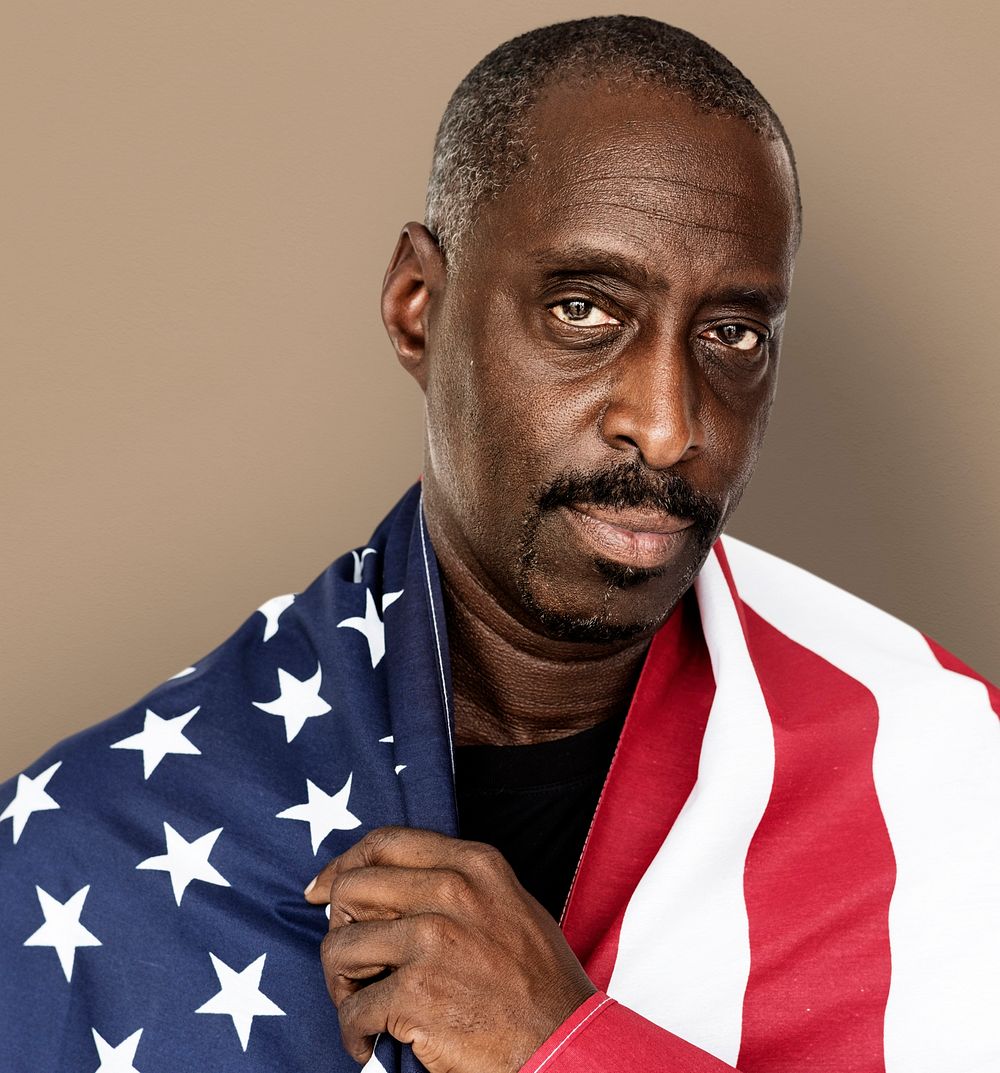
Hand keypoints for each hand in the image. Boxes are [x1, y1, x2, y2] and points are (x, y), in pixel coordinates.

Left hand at [304, 825, 596, 1072]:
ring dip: (339, 984)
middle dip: (338, 928)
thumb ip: (455, 883)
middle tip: (350, 964)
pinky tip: (367, 1042)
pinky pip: (353, 1009)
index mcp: (473, 864)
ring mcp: (432, 941)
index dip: (343, 866)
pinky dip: (352, 1032)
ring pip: (340, 948)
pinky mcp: (416, 994)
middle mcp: (451, 892)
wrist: (565, 1042)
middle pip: (352, 890)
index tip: (322, 891)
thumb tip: (384, 884)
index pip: (384, 843)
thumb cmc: (537, 980)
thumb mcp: (507, 904)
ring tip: (359, 1005)